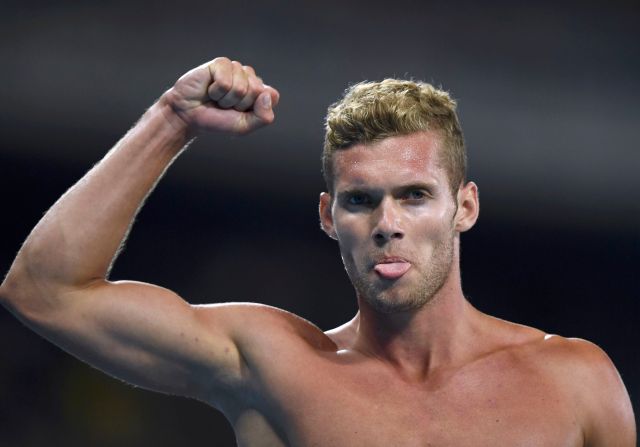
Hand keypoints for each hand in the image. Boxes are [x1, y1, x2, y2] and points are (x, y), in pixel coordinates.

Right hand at [161, 57, 279, 135]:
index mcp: (260, 91)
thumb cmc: (217, 120)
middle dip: (239, 105)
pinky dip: (216, 91)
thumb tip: (267, 95)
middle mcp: (250, 77)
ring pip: (241, 88)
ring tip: (217, 98)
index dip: (255, 110)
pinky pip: (226, 82)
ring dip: (226, 99)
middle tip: (225, 106)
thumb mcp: (244, 126)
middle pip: (257, 92)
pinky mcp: (221, 63)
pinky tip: (210, 90)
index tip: (240, 113)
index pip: (272, 96)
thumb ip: (262, 117)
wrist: (189, 115)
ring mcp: (236, 68)